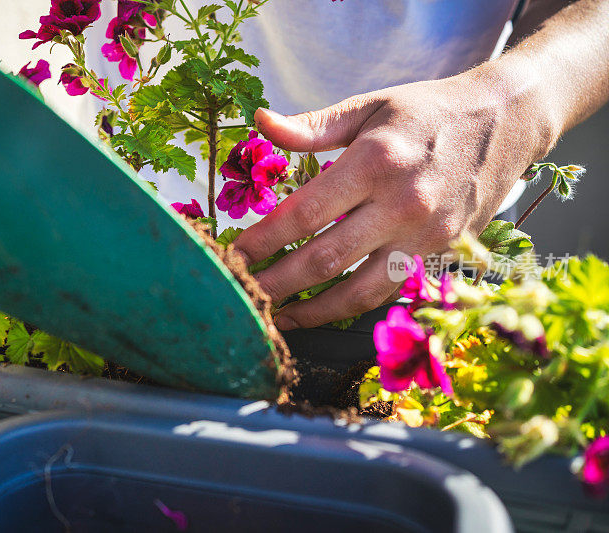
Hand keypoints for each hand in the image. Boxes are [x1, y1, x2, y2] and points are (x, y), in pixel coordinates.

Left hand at [233, 69, 554, 329]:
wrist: (506, 122)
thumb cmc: (428, 112)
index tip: (232, 256)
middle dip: (275, 284)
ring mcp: (425, 235)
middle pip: (324, 260)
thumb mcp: (369, 105)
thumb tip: (259, 123)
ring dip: (310, 312)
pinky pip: (387, 292)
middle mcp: (401, 204)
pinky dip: (350, 309)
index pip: (304, 213)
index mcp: (375, 161)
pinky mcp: (441, 253)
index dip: (262, 240)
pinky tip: (321, 312)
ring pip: (357, 292)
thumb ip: (313, 126)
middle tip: (240, 295)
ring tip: (274, 317)